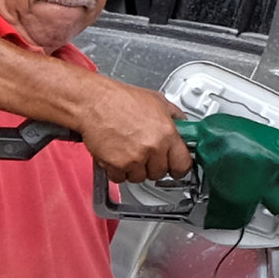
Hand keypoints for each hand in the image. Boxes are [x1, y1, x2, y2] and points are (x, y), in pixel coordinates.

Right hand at [75, 77, 193, 183]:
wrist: (95, 102)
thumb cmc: (121, 99)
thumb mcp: (158, 101)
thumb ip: (174, 117)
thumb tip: (182, 126)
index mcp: (167, 133)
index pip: (183, 164)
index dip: (179, 168)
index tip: (176, 169)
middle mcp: (153, 148)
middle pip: (159, 173)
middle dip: (153, 166)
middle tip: (145, 154)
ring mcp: (135, 158)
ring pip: (140, 177)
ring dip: (134, 169)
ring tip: (128, 152)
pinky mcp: (116, 165)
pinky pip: (120, 178)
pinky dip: (117, 171)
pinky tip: (116, 156)